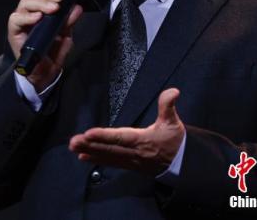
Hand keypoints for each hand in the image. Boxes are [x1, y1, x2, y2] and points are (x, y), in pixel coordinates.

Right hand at [8, 0, 82, 91]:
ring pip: (24, 3)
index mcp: (40, 12)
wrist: (41, 77)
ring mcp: (21, 22)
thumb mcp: (64, 37)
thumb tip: (77, 8)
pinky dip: (27, 16)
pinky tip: (38, 18)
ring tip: (53, 8)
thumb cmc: (50, 56)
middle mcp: (28, 14)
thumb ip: (70, 23)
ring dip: (40, 2)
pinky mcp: (14, 32)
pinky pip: (15, 19)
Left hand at [68, 88, 184, 175]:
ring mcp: (131, 161)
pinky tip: (83, 157)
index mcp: (143, 140)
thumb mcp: (173, 122)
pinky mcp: (129, 165)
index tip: (88, 133)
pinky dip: (96, 159)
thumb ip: (168, 106)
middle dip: (90, 145)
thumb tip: (173, 91)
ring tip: (73, 147)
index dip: (104, 136)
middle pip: (109, 149)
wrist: (183, 164)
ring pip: (107, 156)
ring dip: (89, 151)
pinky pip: (111, 162)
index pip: (120, 137)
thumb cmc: (175, 141)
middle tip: (73, 141)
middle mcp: (134, 152)